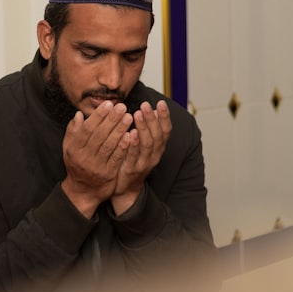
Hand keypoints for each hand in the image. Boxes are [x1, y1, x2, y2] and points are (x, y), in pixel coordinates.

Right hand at [61, 101, 132, 216]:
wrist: (83, 192)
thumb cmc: (77, 165)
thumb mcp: (69, 149)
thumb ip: (73, 132)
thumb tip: (79, 114)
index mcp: (74, 149)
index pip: (87, 129)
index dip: (98, 116)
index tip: (108, 104)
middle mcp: (84, 157)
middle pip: (99, 135)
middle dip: (111, 120)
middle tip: (122, 107)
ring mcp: (96, 167)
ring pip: (109, 145)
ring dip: (120, 130)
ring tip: (129, 117)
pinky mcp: (108, 175)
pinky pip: (116, 158)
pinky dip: (123, 146)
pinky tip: (130, 135)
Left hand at [111, 100, 171, 214]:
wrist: (126, 188)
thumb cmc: (134, 161)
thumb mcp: (144, 145)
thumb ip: (149, 129)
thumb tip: (153, 109)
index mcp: (158, 148)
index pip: (166, 130)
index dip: (164, 117)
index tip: (161, 103)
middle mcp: (155, 155)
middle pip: (157, 135)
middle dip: (152, 119)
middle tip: (145, 105)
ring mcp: (144, 163)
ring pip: (147, 144)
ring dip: (143, 128)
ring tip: (137, 114)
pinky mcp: (133, 170)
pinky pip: (134, 156)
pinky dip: (133, 144)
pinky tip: (130, 133)